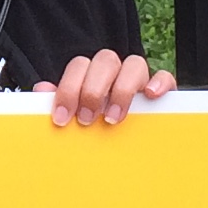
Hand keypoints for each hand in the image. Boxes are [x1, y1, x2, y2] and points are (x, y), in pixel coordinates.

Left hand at [45, 50, 172, 126]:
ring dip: (122, 90)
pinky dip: (159, 83)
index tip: (62, 117)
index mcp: (92, 75)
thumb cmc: (97, 124)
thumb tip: (42, 90)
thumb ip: (61, 101)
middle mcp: (115, 72)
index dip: (68, 89)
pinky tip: (150, 96)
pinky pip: (165, 76)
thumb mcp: (76, 116)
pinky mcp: (163, 90)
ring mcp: (139, 79)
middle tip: (87, 119)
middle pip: (105, 60)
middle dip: (93, 90)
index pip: (79, 66)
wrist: (130, 146)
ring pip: (134, 64)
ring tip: (112, 117)